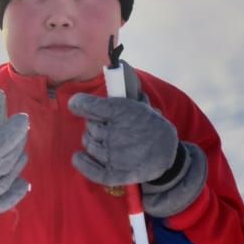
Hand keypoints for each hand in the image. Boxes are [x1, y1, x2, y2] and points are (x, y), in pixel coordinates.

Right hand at [0, 89, 29, 236]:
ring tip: (18, 149)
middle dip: (17, 142)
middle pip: (5, 160)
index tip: (23, 119)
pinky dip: (17, 191)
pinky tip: (22, 181)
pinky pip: (6, 201)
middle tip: (21, 130)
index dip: (12, 132)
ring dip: (17, 160)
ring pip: (8, 177)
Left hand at [67, 91, 205, 216]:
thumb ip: (124, 96)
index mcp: (121, 112)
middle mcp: (114, 133)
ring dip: (92, 142)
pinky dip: (81, 162)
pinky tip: (79, 157)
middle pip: (89, 126)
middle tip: (107, 127)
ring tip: (106, 141)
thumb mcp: (141, 105)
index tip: (76, 104)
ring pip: (88, 144)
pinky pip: (89, 169)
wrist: (168, 154)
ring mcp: (113, 154)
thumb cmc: (150, 126)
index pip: (88, 105)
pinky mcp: (113, 173)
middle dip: (94, 125)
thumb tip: (117, 70)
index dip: (80, 104)